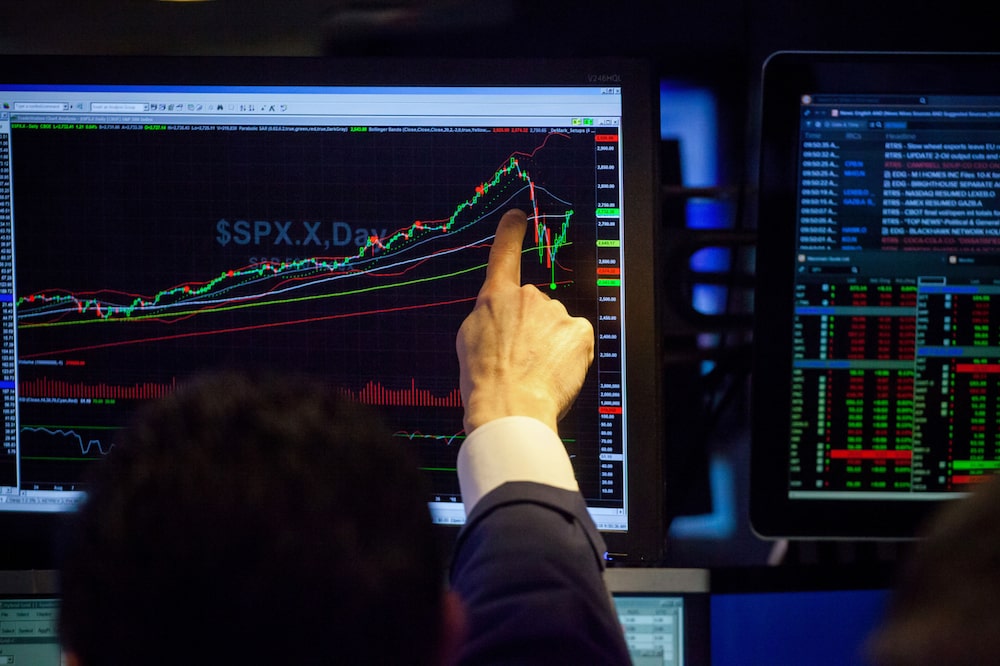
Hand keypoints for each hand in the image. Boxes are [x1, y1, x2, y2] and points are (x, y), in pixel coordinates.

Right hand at [456, 209, 593, 433]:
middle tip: (519, 361)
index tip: (518, 216)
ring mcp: (556, 311)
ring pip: (556, 326)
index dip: (511, 233)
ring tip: (534, 373)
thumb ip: (489, 316)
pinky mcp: (580, 330)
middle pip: (535, 307)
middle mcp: (528, 296)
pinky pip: (577, 339)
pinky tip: (555, 373)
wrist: (509, 406)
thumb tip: (506, 316)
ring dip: (550, 344)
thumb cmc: (485, 380)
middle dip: (532, 329)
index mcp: (495, 297)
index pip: (504, 255)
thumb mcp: (470, 339)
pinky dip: (570, 355)